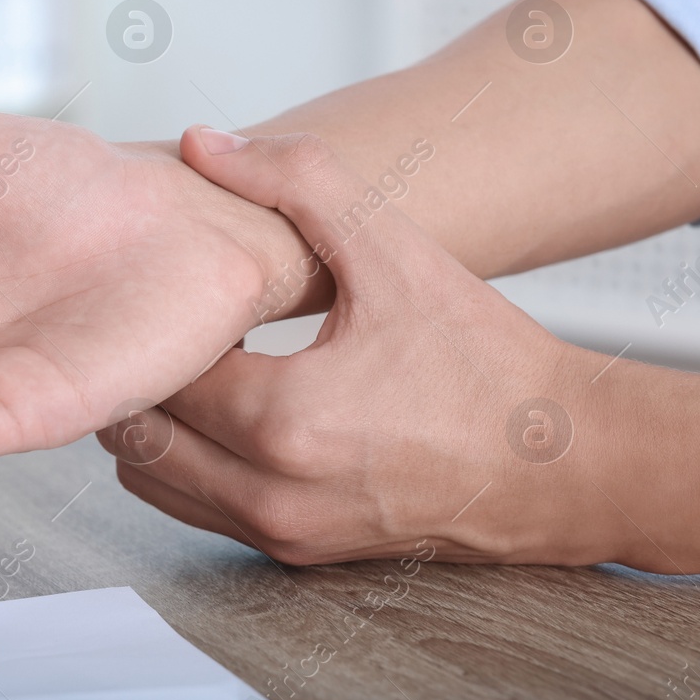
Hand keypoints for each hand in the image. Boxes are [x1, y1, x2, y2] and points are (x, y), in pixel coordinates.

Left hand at [101, 127, 625, 566]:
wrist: (565, 463)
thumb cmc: (486, 362)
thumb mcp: (395, 250)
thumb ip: (296, 182)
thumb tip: (204, 144)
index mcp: (281, 420)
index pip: (154, 368)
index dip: (155, 320)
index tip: (177, 287)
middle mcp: (269, 493)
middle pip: (134, 432)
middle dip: (141, 373)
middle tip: (170, 325)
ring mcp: (280, 533)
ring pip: (150, 479)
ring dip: (155, 422)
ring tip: (197, 365)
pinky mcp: (295, 555)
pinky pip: (195, 508)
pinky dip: (188, 462)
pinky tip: (228, 408)